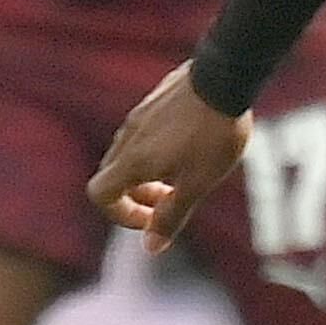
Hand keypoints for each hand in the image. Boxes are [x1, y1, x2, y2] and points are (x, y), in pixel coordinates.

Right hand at [88, 66, 249, 244]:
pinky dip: (156, 150)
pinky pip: (143, 133)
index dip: (121, 215)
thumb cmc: (213, 135)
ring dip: (148, 172)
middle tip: (173, 195)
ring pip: (129, 153)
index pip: (99, 194)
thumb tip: (151, 248)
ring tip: (187, 170)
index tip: (153, 218)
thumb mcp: (197, 184)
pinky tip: (192, 144)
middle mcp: (128, 136)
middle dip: (137, 195)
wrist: (225, 76)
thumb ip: (171, 216)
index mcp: (133, 160)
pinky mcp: (155, 100)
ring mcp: (139, 115)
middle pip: (112, 175)